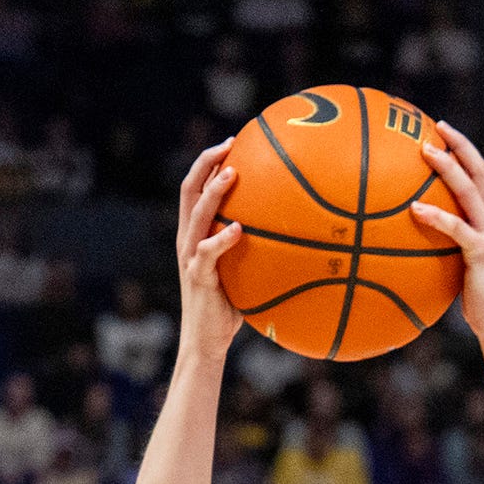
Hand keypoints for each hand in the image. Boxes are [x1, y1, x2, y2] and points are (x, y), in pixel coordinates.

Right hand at [172, 143, 244, 358]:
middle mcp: (188, 239)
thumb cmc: (229, 308)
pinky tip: (239, 230)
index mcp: (196, 234)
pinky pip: (207, 252)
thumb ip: (256, 252)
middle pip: (189, 189)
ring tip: (232, 173)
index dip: (209, 162)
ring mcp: (191, 257)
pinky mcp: (198, 277)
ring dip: (214, 191)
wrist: (207, 341)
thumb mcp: (243, 273)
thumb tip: (295, 238)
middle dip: (206, 162)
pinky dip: (222, 239)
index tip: (232, 142)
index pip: (196, 188)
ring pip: (197, 214)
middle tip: (229, 144)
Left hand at [410, 125, 483, 341]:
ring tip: (424, 152)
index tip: (445, 133)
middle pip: (480, 172)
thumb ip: (450, 250)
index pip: (482, 176)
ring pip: (470, 191)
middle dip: (460, 145)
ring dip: (447, 168)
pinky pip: (457, 229)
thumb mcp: (465, 269)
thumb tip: (419, 245)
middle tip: (436, 126)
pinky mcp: (482, 254)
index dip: (466, 152)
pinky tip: (414, 209)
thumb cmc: (481, 304)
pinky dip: (437, 216)